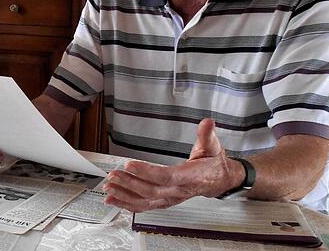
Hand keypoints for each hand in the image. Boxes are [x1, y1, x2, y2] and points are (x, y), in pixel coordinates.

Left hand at [103, 119, 235, 211]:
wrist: (219, 180)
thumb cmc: (213, 164)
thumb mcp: (213, 146)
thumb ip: (207, 134)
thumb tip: (207, 122)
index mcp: (191, 177)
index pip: (167, 176)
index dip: (147, 172)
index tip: (130, 164)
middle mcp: (179, 191)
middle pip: (152, 190)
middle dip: (130, 183)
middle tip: (114, 175)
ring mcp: (171, 198)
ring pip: (145, 201)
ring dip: (125, 195)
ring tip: (109, 187)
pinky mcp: (164, 201)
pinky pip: (145, 206)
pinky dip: (127, 204)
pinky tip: (114, 199)